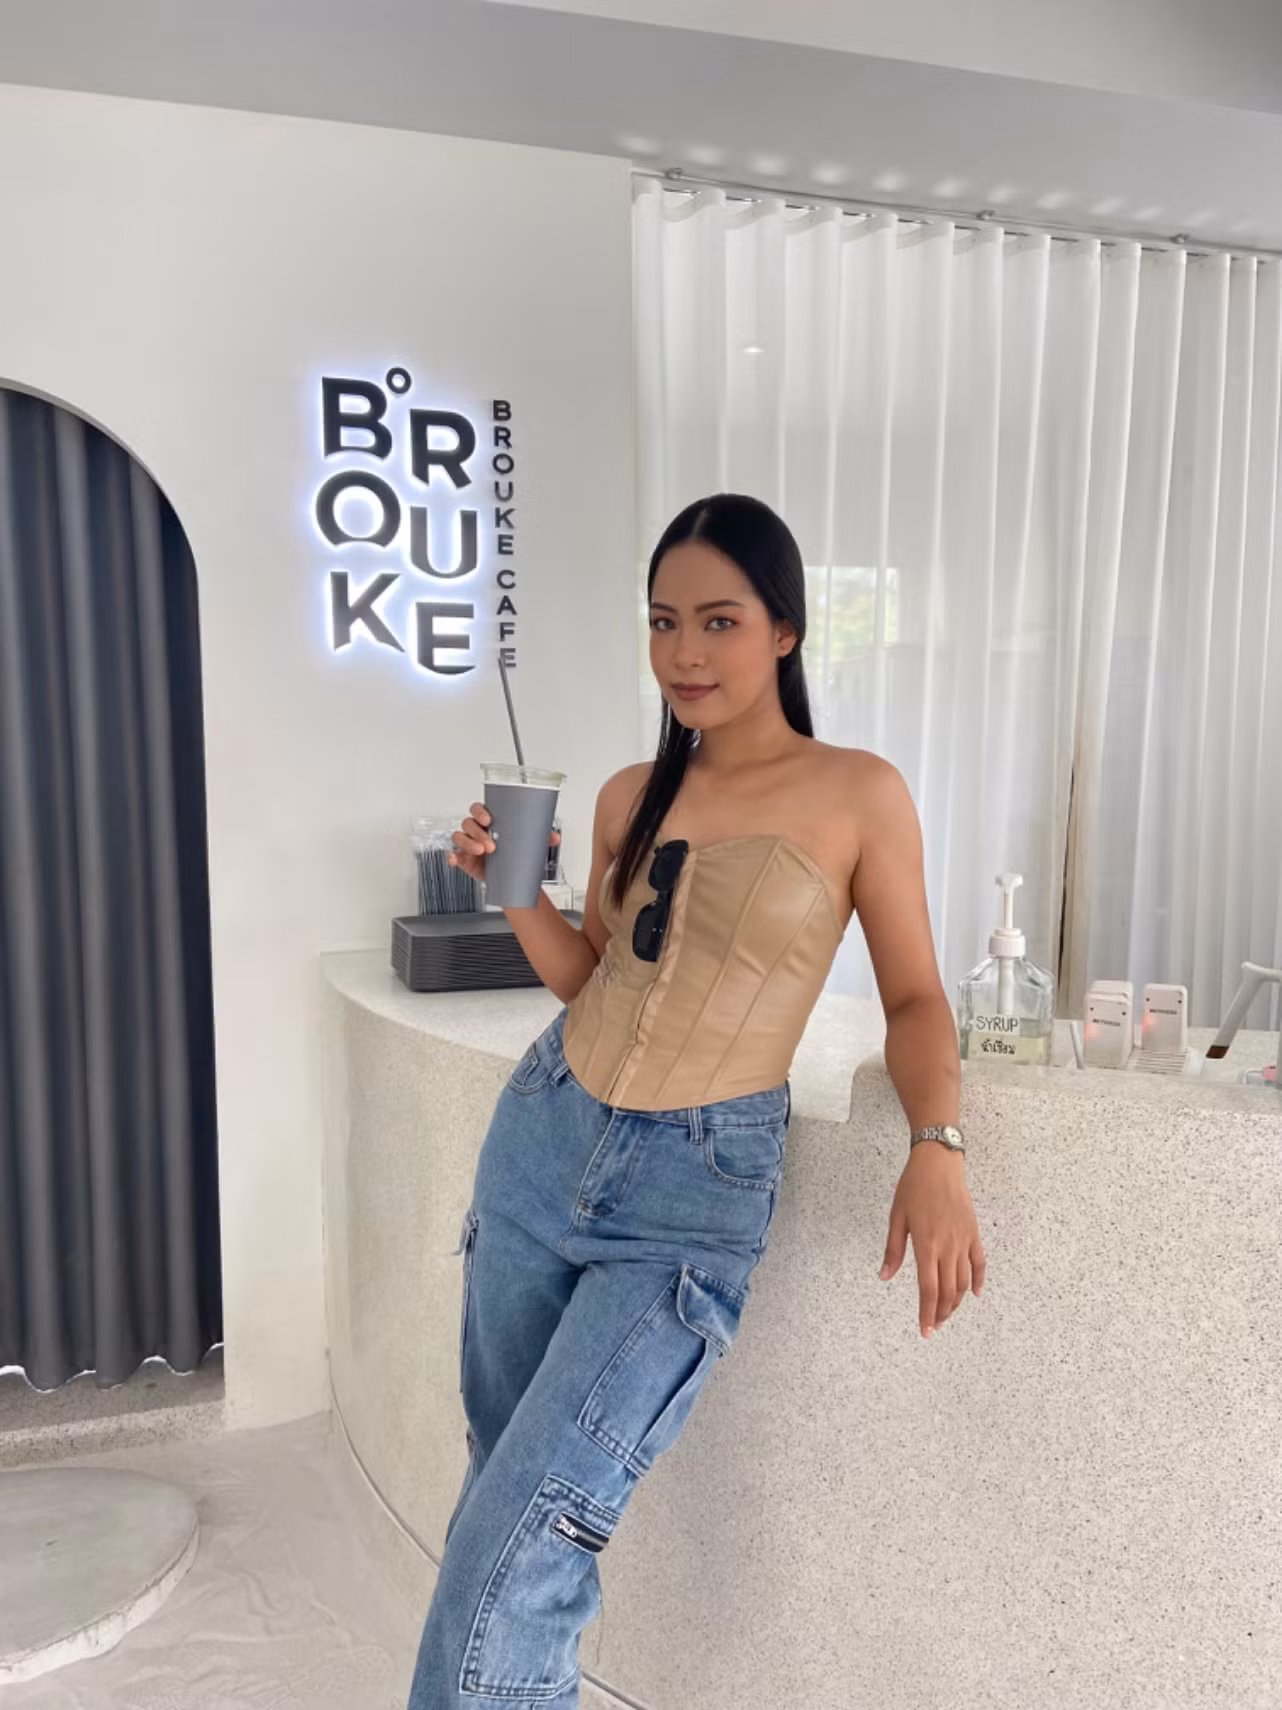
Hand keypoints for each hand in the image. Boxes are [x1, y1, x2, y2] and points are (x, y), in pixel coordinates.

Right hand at [447, 803, 559, 882]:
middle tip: (491, 845)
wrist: (509, 874)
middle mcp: (477, 829)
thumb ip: (541, 837)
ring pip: (460, 837)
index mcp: (489, 820)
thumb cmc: (513, 851)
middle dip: (478, 833)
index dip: (480, 811)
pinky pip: (454, 854)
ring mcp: (469, 844)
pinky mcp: (464, 859)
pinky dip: (452, 857)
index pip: (479, 809)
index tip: (489, 820)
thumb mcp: (527, 842)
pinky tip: (456, 860)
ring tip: (482, 852)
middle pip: (469, 823)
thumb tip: (554, 837)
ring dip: (468, 844)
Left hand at [879, 1144, 984, 1337]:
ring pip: (964, 1281)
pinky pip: (979, 1263)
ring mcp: (963, 1241)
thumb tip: (885, 1276)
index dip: (927, 1313)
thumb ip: (893, 1250)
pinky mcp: (973, 1233)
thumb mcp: (897, 1217)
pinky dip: (978, 1281)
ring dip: (956, 1302)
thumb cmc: (914, 1187)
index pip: (928, 1289)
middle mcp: (947, 1247)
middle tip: (933, 1326)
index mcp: (926, 1245)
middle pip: (947, 1291)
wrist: (939, 1164)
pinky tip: (974, 1293)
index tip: (925, 1330)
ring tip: (946, 1313)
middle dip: (941, 1313)